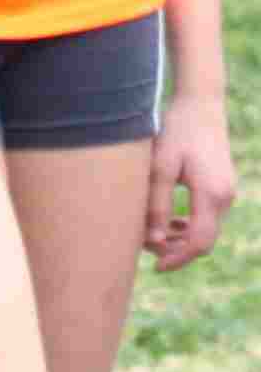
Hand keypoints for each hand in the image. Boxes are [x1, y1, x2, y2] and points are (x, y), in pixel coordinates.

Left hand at [145, 90, 234, 271]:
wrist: (201, 103)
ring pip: (205, 229)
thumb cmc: (177, 130)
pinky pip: (206, 216)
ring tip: (151, 235)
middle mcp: (224, 197)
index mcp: (211, 194)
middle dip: (175, 250)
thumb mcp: (160, 166)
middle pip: (203, 240)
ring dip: (180, 238)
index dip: (177, 259)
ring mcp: (226, 193)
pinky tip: (168, 222)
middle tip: (145, 247)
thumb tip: (153, 241)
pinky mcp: (221, 187)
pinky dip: (188, 224)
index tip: (156, 268)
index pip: (198, 243)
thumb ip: (157, 204)